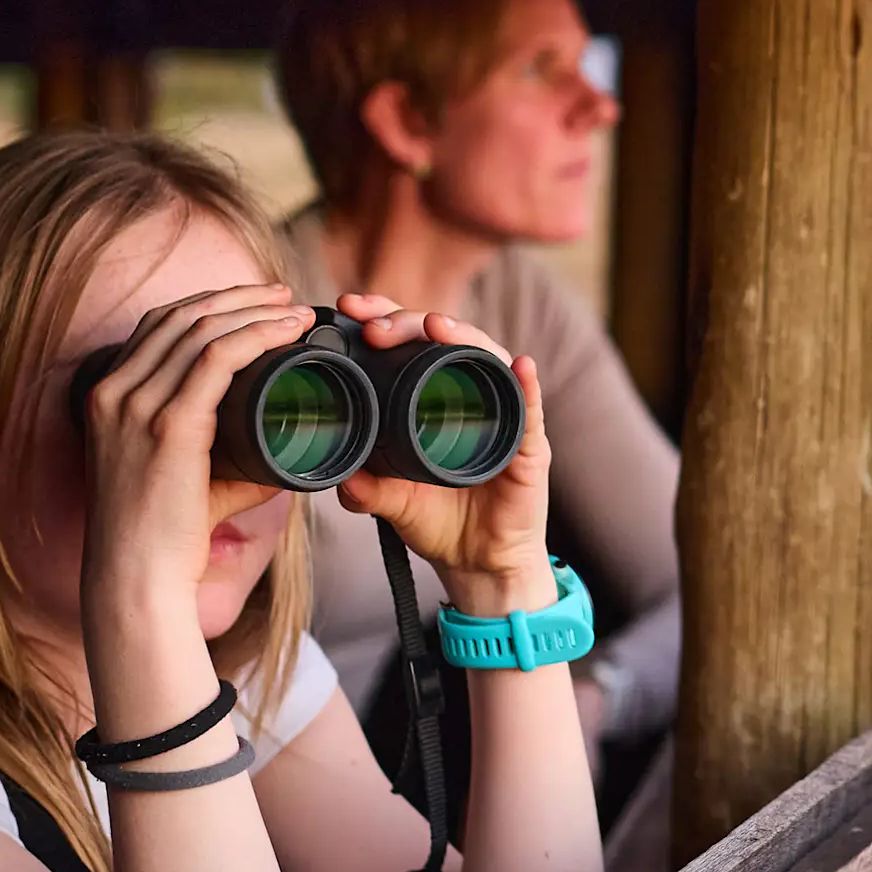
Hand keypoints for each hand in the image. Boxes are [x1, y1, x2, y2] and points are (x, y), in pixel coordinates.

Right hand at [77, 284, 308, 624]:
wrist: (136, 578)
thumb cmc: (164, 535)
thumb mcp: (183, 475)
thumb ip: (225, 451)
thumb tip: (283, 441)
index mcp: (107, 396)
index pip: (159, 326)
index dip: (210, 304)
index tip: (255, 302)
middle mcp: (113, 391)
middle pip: (180, 316)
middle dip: (238, 297)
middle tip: (284, 296)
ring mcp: (135, 405)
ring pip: (202, 329)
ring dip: (256, 311)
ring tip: (296, 311)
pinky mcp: (168, 425)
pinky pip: (218, 358)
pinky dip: (259, 335)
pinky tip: (288, 332)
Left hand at [328, 295, 556, 613]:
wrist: (480, 565)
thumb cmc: (441, 524)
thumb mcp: (393, 504)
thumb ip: (367, 491)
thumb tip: (341, 479)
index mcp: (432, 397)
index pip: (409, 342)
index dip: (384, 317)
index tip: (350, 307)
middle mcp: (470, 395)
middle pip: (445, 339)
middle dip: (409, 321)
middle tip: (375, 323)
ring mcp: (504, 416)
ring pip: (487, 360)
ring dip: (464, 338)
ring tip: (436, 326)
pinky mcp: (530, 447)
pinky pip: (531, 410)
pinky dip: (527, 387)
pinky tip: (521, 367)